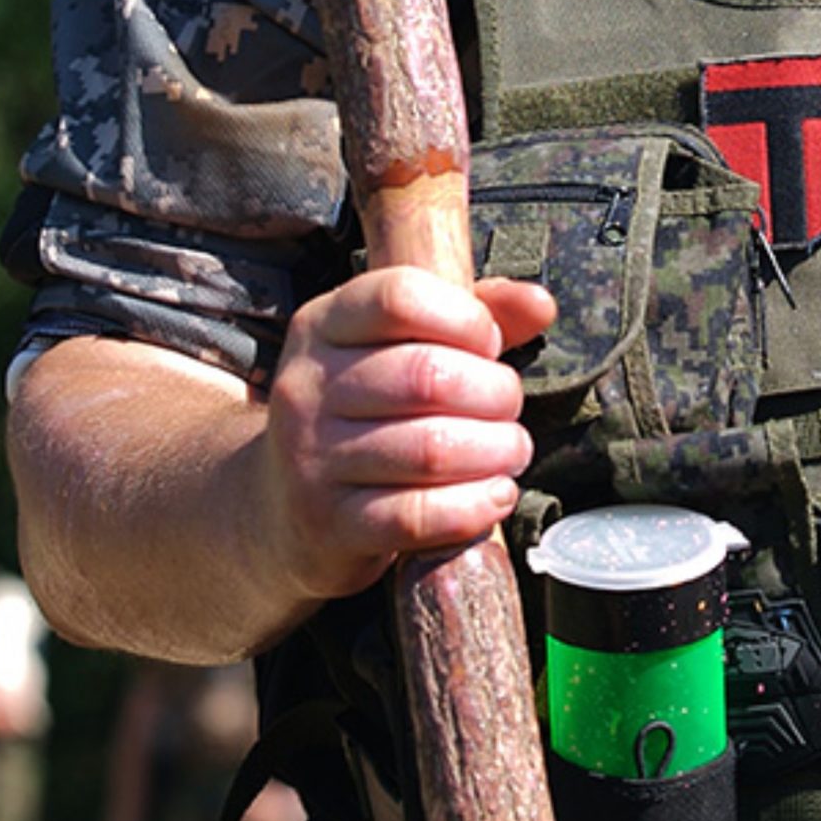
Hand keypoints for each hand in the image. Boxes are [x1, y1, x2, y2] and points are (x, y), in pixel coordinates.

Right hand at [257, 270, 555, 607]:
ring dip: (495, 450)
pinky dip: (474, 506)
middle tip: (510, 408)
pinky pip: (417, 515)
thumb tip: (540, 303)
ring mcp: (311, 457)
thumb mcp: (404, 346)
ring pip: (430, 450)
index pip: (399, 297)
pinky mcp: (328, 523)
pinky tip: (496, 494)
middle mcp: (306, 386)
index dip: (465, 318)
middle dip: (495, 392)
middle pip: (427, 375)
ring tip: (512, 450)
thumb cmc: (365, 411)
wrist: (280, 507)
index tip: (489, 345)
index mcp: (323, 325)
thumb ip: (474, 314)